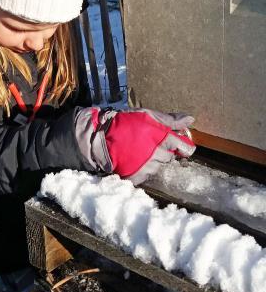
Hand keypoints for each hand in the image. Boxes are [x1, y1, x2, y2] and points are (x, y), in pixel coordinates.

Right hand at [75, 107, 194, 184]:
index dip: (184, 146)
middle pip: (170, 157)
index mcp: (161, 137)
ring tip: (140, 151)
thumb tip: (190, 119)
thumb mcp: (148, 115)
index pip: (183, 146)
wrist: (101, 138)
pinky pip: (147, 175)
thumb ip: (170, 119)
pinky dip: (143, 169)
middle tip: (152, 145)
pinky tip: (134, 160)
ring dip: (153, 160)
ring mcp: (147, 167)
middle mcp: (156, 154)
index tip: (181, 146)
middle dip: (164, 151)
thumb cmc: (125, 123)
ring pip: (158, 166)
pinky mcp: (137, 177)